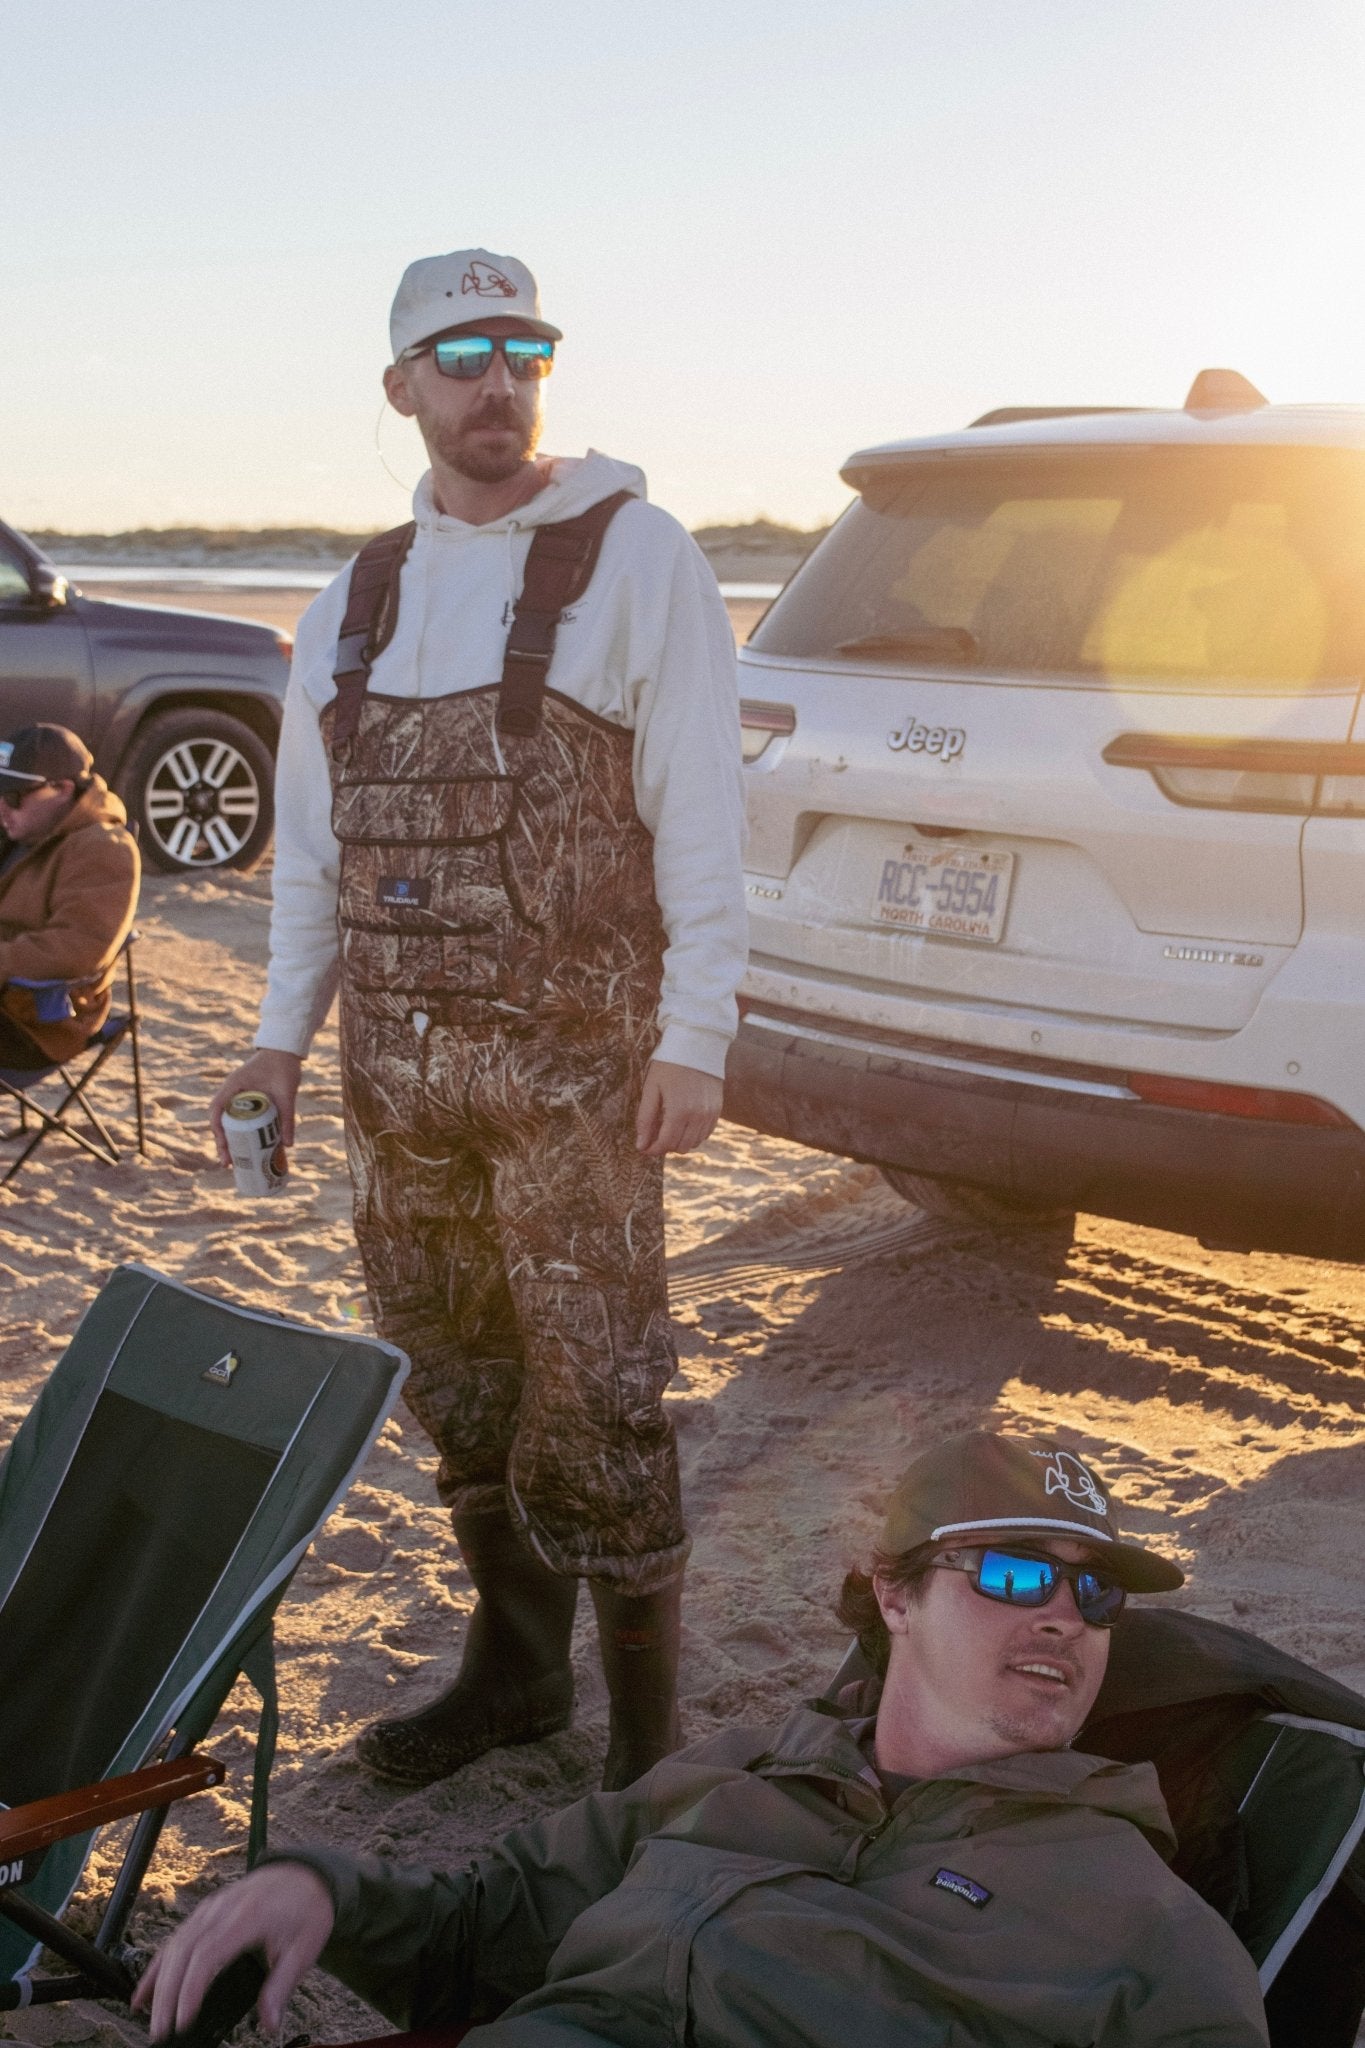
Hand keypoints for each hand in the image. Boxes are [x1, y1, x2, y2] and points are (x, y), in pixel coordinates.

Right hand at [133, 1863, 334, 2040]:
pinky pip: (176, 1938)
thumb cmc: (306, 1909)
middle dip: (167, 1994)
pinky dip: (158, 1966)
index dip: (190, 1988)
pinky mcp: (206, 1912)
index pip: (208, 1953)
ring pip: (174, 1944)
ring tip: (151, 2020)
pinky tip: (144, 1992)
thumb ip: (282, 1985)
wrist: (307, 1875)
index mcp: (248, 1916)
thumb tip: (269, 2024)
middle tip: (161, 2032)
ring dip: (158, 1983)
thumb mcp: (305, 1948)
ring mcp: (211, 1908)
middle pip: (183, 1951)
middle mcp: (223, 1909)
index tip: (182, 2020)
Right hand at [209, 1048, 302, 1166]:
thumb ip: (288, 1117)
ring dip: (230, 1140)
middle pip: (221, 1121)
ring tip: (234, 1161)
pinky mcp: (249, 1101)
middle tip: (228, 1163)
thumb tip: (288, 1146)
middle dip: (222, 1143)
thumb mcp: (286, 1093)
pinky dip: (241, 1133)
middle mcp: (232, 1093)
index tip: (224, 1149)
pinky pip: (240, 1119)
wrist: (286, 1052)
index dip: (218, 1132)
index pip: (217, 1111)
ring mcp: (239, 1097)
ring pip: (229, 1122)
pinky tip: (248, 1147)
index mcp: (234, 1087)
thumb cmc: (284, 1067)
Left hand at [635, 1059, 722, 1157]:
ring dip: (680, 1140)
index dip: (652, 1149)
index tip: (644, 1148)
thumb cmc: (669, 1065)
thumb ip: (645, 1118)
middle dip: (665, 1145)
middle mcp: (697, 1116)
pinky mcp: (717, 1110)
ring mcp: (710, 1114)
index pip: (665, 1143)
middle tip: (655, 1135)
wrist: (696, 1046)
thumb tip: (641, 1145)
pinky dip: (693, 1134)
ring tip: (669, 1127)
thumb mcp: (651, 1088)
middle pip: (680, 1147)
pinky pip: (705, 1133)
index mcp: (679, 1111)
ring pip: (694, 1143)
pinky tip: (683, 1122)